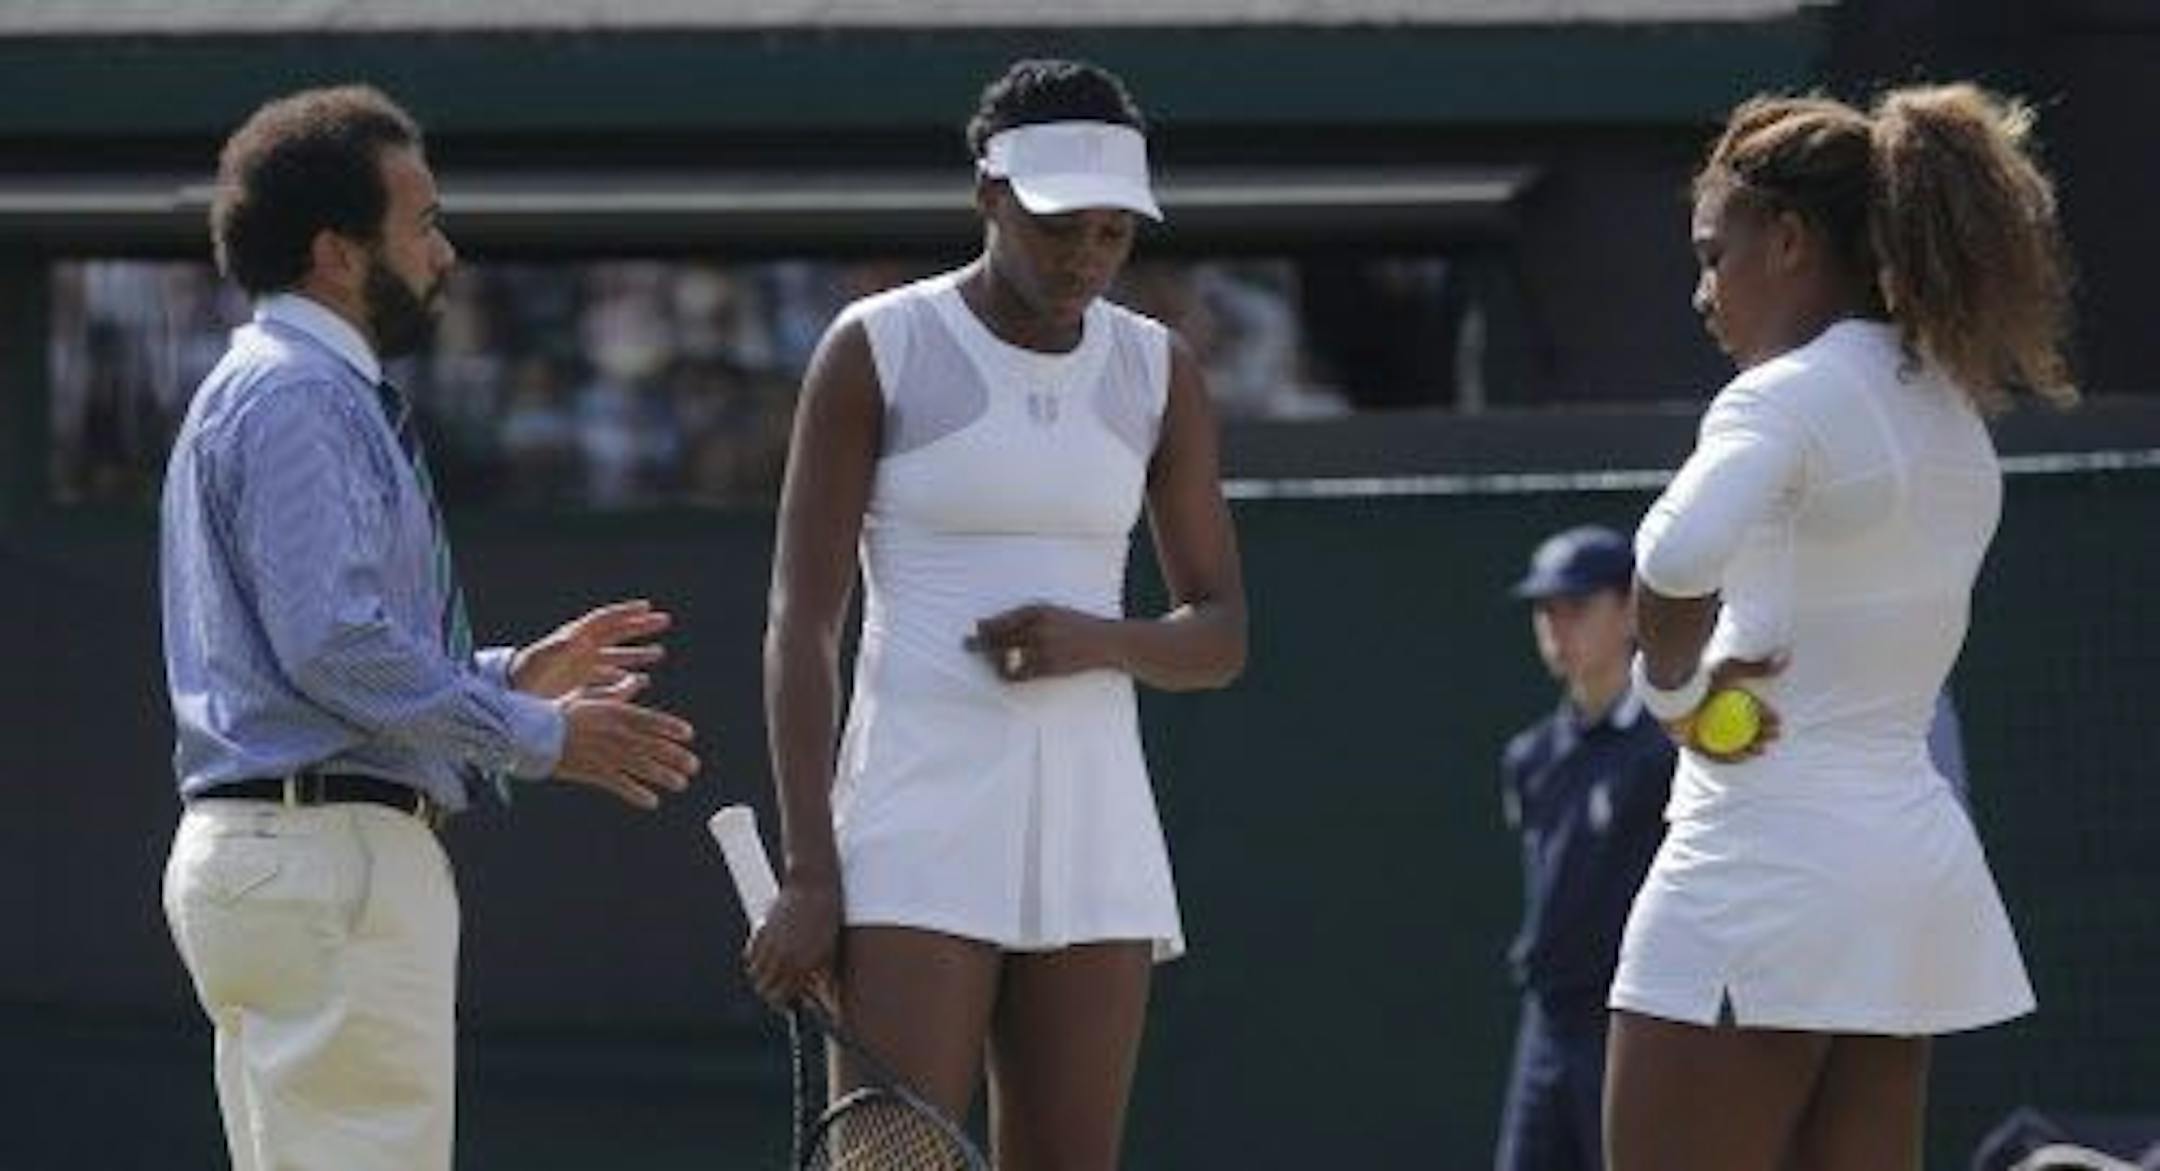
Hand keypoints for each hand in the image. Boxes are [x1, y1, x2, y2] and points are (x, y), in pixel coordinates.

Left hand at [512, 599, 670, 699]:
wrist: (509, 699)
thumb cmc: (523, 677)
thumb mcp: (539, 661)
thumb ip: (557, 648)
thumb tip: (574, 636)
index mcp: (573, 638)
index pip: (604, 619)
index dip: (626, 612)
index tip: (648, 607)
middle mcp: (579, 650)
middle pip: (615, 633)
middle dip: (639, 627)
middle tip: (664, 621)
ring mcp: (580, 667)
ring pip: (615, 657)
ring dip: (636, 655)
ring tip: (659, 653)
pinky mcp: (578, 684)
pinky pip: (607, 678)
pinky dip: (624, 679)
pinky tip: (640, 681)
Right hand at [551, 676, 698, 808]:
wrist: (529, 732)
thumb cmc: (558, 712)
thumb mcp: (589, 695)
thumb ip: (617, 691)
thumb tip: (638, 679)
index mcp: (613, 712)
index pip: (650, 719)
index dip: (671, 727)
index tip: (689, 734)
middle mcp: (614, 733)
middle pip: (652, 746)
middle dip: (675, 756)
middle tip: (694, 766)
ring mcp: (604, 754)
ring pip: (641, 767)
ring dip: (663, 776)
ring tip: (681, 784)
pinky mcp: (592, 772)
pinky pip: (619, 785)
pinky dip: (636, 794)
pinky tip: (652, 802)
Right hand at [745, 877, 841, 1008]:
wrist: (813, 885)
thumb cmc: (827, 918)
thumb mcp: (829, 950)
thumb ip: (823, 978)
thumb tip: (824, 1002)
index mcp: (803, 965)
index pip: (783, 997)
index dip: (786, 1003)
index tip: (792, 1003)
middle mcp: (783, 957)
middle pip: (765, 990)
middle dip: (773, 994)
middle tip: (783, 991)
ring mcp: (770, 944)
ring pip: (755, 974)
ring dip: (763, 977)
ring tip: (776, 973)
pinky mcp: (761, 931)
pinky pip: (750, 955)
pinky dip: (755, 960)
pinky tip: (768, 957)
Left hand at [966, 604, 1113, 682]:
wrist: (1106, 642)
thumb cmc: (1077, 624)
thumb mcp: (1052, 611)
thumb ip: (1025, 617)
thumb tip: (992, 624)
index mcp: (1039, 611)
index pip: (1002, 620)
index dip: (985, 627)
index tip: (974, 629)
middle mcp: (1039, 629)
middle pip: (1000, 638)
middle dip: (980, 643)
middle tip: (967, 646)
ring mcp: (1044, 649)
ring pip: (1006, 658)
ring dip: (993, 659)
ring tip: (988, 659)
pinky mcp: (1049, 668)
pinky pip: (1019, 674)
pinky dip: (1007, 673)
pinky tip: (1003, 671)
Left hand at [1663, 653, 1786, 763]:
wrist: (1672, 684)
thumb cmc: (1702, 673)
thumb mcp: (1733, 670)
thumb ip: (1759, 667)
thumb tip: (1787, 655)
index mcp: (1715, 697)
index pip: (1744, 710)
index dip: (1764, 716)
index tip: (1779, 719)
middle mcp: (1705, 713)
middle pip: (1737, 727)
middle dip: (1760, 733)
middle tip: (1776, 734)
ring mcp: (1694, 728)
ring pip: (1726, 742)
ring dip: (1749, 746)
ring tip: (1765, 747)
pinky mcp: (1685, 740)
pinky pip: (1711, 752)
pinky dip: (1730, 755)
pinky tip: (1748, 755)